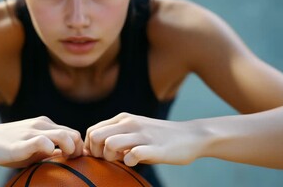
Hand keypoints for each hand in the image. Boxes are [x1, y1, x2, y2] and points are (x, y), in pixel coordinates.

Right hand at [0, 116, 82, 167]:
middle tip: (71, 163)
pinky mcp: (20, 142)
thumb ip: (46, 149)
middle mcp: (40, 124)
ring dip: (69, 149)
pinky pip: (42, 142)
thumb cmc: (4, 147)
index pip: (72, 132)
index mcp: (44, 125)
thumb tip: (65, 157)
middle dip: (78, 150)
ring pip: (63, 135)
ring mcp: (31, 132)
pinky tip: (46, 157)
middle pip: (73, 133)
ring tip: (63, 160)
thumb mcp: (29, 147)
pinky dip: (50, 149)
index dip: (78, 147)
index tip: (74, 160)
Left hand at [84, 112, 205, 165]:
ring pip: (110, 143)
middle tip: (109, 159)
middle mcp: (130, 123)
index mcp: (123, 118)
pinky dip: (129, 161)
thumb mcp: (134, 131)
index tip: (102, 155)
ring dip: (111, 157)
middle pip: (96, 136)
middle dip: (97, 152)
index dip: (91, 147)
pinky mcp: (155, 147)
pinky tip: (135, 162)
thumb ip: (116, 136)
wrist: (191, 136)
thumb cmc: (158, 137)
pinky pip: (133, 155)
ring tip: (122, 160)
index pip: (92, 131)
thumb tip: (92, 151)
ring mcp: (142, 134)